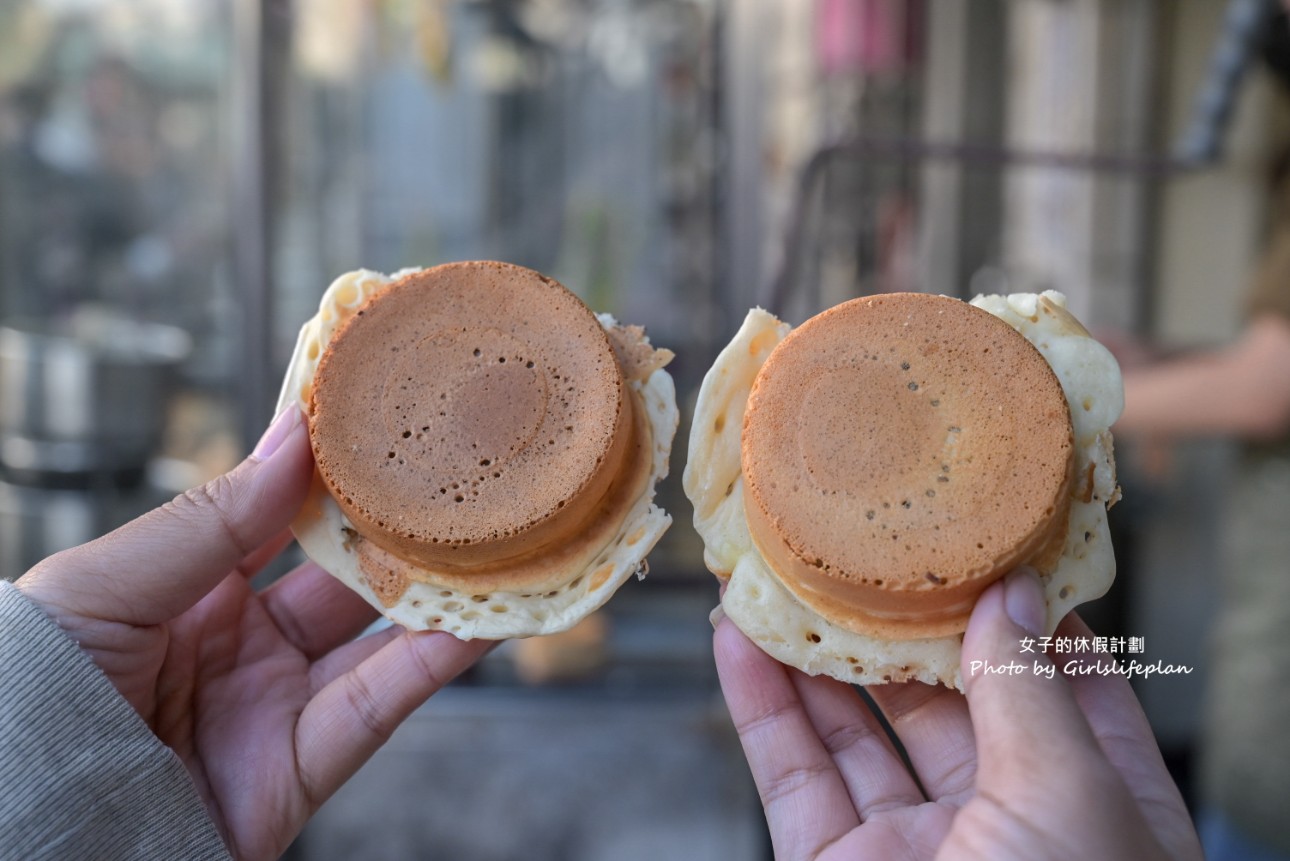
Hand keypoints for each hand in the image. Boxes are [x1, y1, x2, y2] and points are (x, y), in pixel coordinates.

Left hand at [17, 407, 489, 859]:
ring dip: (436, 589)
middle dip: (395, 525)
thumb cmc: (30, 703)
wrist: (29, 840)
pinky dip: (438, 661)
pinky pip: (381, 704)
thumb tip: (291, 439)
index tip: (377, 417)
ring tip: (491, 534)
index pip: (268, 515)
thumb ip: (206, 522)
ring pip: (376, 636)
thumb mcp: (100, 590)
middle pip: (337, 571)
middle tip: (450, 471)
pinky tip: (482, 616)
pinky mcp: (301, 769)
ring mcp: (271, 704)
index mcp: (177, 592)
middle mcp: (234, 644)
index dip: (322, 470)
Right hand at [713, 569, 1201, 859]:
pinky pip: (795, 776)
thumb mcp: (1069, 801)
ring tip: (783, 572)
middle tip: (859, 542)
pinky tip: (740, 643)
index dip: (1019, 609)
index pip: (1063, 685)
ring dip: (815, 651)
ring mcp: (915, 850)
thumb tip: (1011, 590)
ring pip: (858, 730)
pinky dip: (762, 706)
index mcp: (1096, 806)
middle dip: (900, 620)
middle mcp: (1006, 822)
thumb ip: (1029, 692)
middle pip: (947, 696)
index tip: (976, 536)